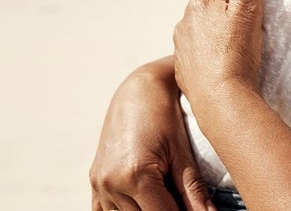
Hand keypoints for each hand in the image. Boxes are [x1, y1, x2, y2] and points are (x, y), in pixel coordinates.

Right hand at [88, 57, 213, 210]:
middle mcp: (111, 183)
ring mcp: (99, 184)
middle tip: (184, 200)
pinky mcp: (94, 182)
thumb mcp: (183, 153)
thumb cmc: (165, 117)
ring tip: (167, 196)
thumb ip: (194, 191)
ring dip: (147, 210)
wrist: (138, 91)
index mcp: (135, 175)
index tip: (196, 209)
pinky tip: (145, 200)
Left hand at [173, 0, 265, 114]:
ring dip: (221, 32)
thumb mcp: (249, 7)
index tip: (257, 10)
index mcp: (200, 2)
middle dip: (232, 11)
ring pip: (206, 28)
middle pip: (215, 4)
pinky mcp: (184, 69)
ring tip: (240, 48)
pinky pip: (200, 52)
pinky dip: (213, 53)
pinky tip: (228, 64)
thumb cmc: (238, 53)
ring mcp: (181, 46)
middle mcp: (185, 21)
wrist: (222, 101)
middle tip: (251, 29)